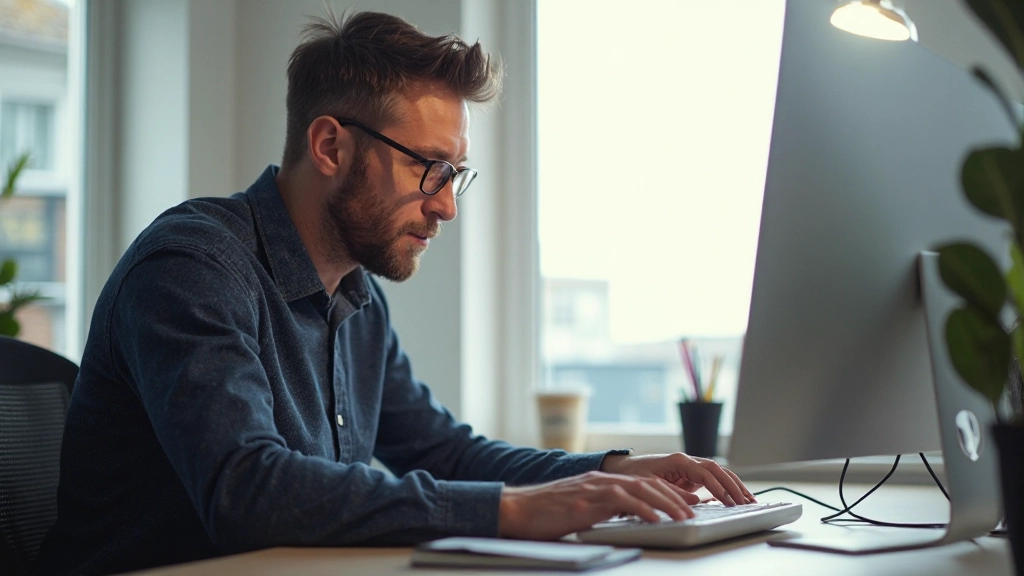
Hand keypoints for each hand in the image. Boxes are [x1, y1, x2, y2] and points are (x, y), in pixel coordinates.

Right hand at [497, 471, 694, 539]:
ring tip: (684, 517)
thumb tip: (625, 519)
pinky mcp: (587, 502)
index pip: (643, 484)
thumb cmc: (545, 514)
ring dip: (666, 504)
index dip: (668, 493)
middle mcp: (601, 480)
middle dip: (674, 498)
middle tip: (694, 511)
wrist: (517, 509)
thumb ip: (603, 510)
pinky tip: (655, 519)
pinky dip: (641, 510)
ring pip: (639, 490)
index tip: (687, 504)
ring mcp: (594, 489)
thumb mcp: (581, 509)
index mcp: (601, 482)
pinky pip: (621, 502)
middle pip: (647, 485)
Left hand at [600, 452, 755, 506]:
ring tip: (749, 500)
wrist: (625, 468)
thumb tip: (694, 501)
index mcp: (678, 460)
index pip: (705, 472)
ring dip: (734, 485)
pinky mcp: (690, 476)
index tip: (729, 500)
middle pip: (717, 470)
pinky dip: (726, 488)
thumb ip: (670, 491)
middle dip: (733, 485)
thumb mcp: (648, 484)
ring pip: (718, 473)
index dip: (718, 487)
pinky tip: (737, 498)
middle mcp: (687, 461)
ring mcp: (690, 468)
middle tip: (747, 502)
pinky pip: (713, 480)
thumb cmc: (634, 474)